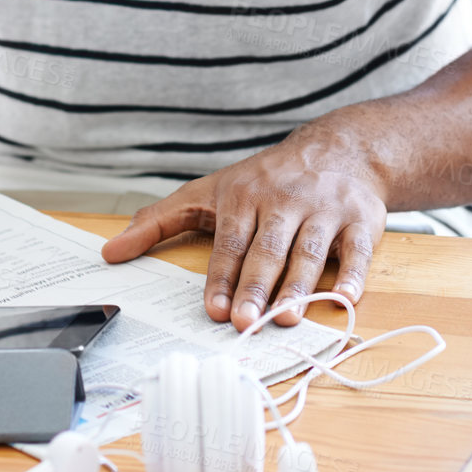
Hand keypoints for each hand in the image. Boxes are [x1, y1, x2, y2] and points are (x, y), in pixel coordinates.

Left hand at [101, 124, 386, 330]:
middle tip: (245, 322)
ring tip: (288, 319)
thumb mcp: (210, 191)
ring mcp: (325, 210)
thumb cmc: (266, 180)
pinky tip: (346, 300)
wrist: (339, 148)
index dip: (222, 277)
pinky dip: (354, 275)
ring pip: (311, 253)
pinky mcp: (362, 220)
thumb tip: (110, 252)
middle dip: (256, 286)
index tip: (215, 310)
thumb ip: (160, 221)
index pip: (230, 241)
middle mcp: (285, 201)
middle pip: (268, 249)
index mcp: (246, 195)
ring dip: (300, 287)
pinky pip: (358, 250)